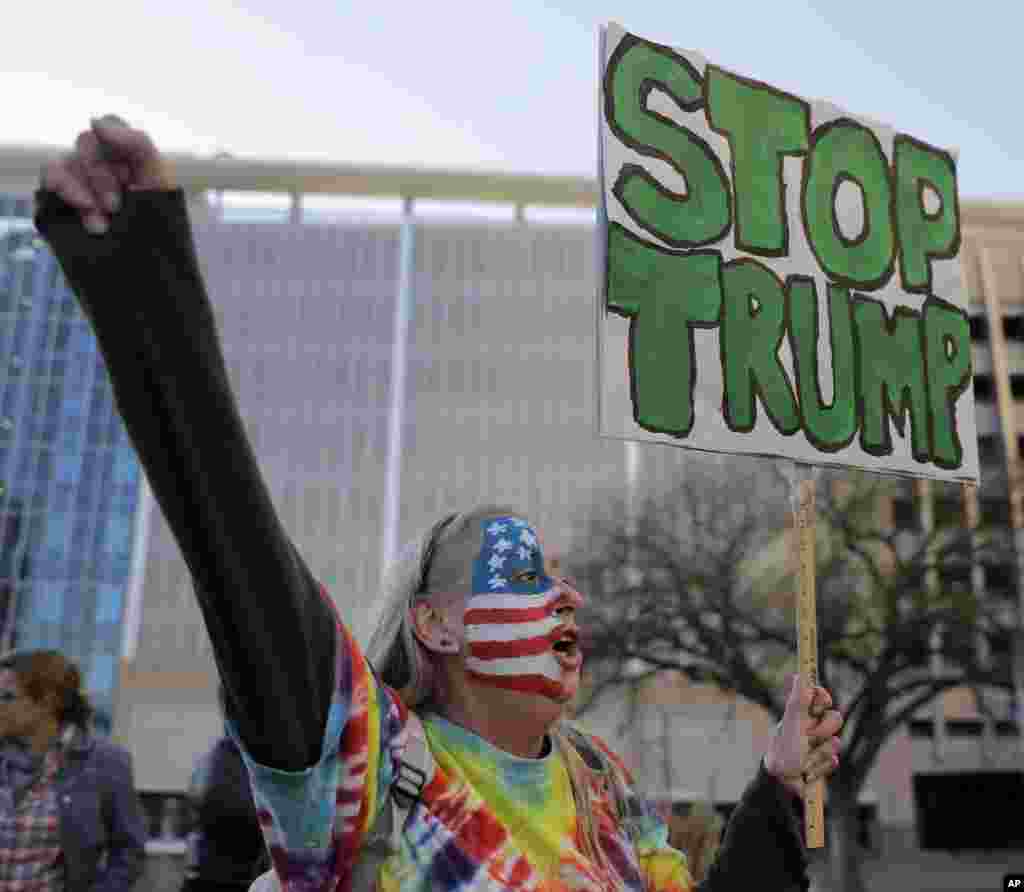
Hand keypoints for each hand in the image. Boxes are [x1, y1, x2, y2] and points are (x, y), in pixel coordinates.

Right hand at [39, 115, 175, 234]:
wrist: (145, 269)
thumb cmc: (159, 226)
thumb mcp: (160, 182)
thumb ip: (137, 144)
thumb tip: (94, 120)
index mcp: (126, 156)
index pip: (110, 126)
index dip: (117, 141)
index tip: (129, 172)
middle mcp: (100, 163)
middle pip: (86, 143)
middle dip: (101, 176)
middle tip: (115, 207)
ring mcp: (78, 180)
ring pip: (66, 161)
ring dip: (83, 191)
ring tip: (100, 225)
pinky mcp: (58, 197)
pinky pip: (50, 176)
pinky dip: (64, 189)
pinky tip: (82, 208)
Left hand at [763, 674, 842, 797]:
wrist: (781, 779)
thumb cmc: (784, 747)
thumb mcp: (793, 721)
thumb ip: (798, 700)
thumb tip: (799, 675)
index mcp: (802, 713)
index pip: (820, 697)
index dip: (823, 697)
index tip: (822, 702)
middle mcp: (811, 726)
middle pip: (835, 719)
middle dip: (824, 729)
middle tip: (809, 736)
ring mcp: (818, 744)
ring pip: (835, 742)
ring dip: (820, 752)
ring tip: (805, 758)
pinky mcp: (823, 762)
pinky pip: (833, 761)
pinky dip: (821, 766)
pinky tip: (809, 770)